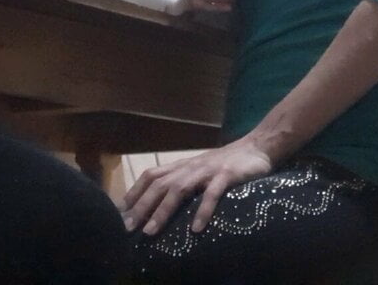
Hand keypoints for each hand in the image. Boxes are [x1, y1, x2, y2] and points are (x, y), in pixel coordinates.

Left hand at [122, 138, 273, 235]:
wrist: (258, 146)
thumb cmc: (227, 162)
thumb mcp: (200, 170)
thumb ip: (183, 181)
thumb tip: (162, 202)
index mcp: (182, 166)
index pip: (151, 176)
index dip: (134, 192)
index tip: (119, 212)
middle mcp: (190, 167)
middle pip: (159, 185)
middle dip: (141, 206)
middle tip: (128, 227)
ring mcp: (208, 170)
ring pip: (179, 189)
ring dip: (163, 211)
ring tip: (151, 231)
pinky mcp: (227, 175)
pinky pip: (213, 194)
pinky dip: (203, 211)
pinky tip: (196, 229)